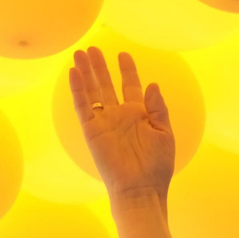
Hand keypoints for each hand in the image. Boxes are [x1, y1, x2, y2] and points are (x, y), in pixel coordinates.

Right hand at [68, 47, 175, 200]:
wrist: (141, 188)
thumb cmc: (157, 166)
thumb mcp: (164, 134)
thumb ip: (158, 109)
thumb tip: (153, 84)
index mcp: (139, 115)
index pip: (130, 86)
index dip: (127, 70)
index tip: (123, 54)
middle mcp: (120, 115)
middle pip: (107, 84)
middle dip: (100, 66)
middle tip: (93, 48)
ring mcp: (105, 122)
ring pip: (93, 91)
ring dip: (86, 73)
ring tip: (80, 53)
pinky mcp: (92, 130)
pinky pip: (83, 106)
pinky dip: (78, 89)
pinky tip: (74, 72)